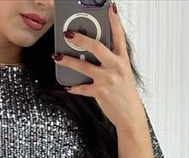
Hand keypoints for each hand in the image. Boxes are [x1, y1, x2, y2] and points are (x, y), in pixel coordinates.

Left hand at [54, 2, 143, 130]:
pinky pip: (82, 88)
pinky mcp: (99, 92)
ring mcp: (107, 79)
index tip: (110, 8)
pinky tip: (67, 86)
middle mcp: (115, 67)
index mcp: (123, 60)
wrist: (130, 116)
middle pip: (96, 47)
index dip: (114, 21)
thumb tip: (93, 54)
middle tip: (68, 34)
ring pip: (83, 66)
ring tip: (57, 56)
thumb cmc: (126, 95)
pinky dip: (73, 87)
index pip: (119, 36)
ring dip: (68, 61)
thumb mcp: (124, 74)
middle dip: (80, 38)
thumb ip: (111, 62)